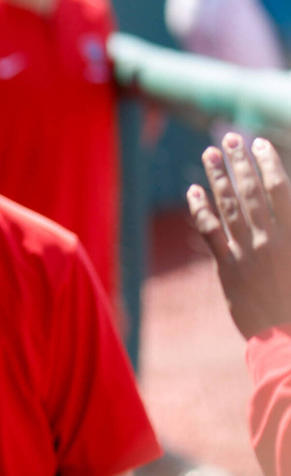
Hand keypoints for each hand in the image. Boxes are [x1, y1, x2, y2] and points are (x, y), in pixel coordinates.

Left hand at [187, 132, 290, 338]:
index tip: (259, 145)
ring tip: (208, 153)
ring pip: (229, 206)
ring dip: (218, 178)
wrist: (290, 337)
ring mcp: (248, 253)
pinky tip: (193, 190)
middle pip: (252, 191)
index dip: (268, 164)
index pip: (281, 189)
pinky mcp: (228, 269)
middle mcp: (272, 239)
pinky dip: (201, 209)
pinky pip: (211, 232)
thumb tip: (285, 207)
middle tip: (228, 137)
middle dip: (239, 162)